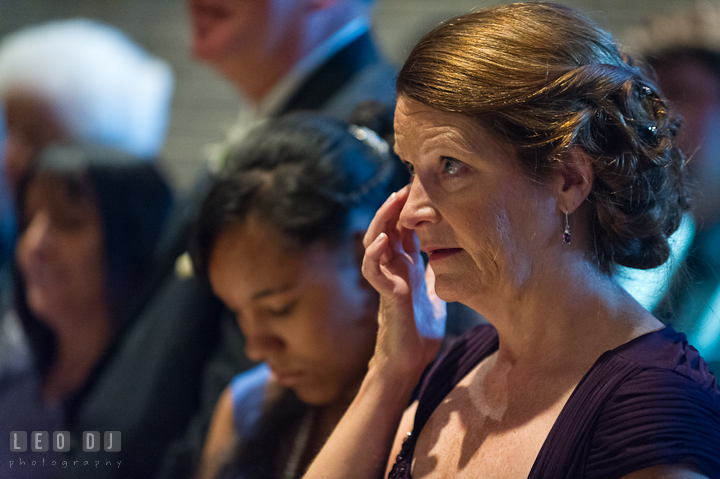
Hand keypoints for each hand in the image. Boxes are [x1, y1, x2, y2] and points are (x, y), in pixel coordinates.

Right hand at [362, 185, 445, 382]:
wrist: (410, 361)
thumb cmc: (421, 330)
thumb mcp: (437, 292)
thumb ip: (439, 273)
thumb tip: (459, 256)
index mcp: (407, 267)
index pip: (402, 230)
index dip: (407, 210)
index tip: (420, 190)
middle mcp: (394, 270)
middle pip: (386, 229)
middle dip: (394, 207)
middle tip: (406, 187)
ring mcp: (387, 281)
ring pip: (374, 243)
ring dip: (382, 221)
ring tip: (392, 203)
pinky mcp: (387, 296)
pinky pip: (373, 272)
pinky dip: (374, 255)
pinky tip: (383, 241)